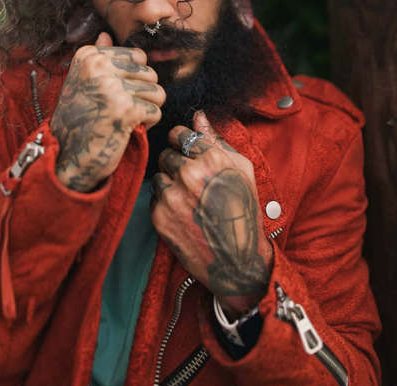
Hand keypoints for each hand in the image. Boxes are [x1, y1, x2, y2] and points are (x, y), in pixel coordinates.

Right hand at [51, 33, 165, 192]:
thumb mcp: (83, 83)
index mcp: (89, 56)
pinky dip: (147, 125)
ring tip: (127, 120)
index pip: (138, 56)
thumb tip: (106, 36)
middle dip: (144, 96)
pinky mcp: (126, 109)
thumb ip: (99, 59)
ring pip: (157, 93)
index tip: (118, 95)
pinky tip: (129, 130)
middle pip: (151, 74)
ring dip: (147, 110)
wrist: (69, 156)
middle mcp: (99, 67)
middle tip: (123, 112)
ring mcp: (112, 88)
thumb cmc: (80, 121)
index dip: (136, 78)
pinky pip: (156, 112)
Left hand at [151, 112, 273, 318]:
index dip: (182, 143)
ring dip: (169, 183)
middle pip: (165, 154)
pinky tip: (182, 213)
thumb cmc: (244, 211)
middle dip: (175, 163)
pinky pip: (153, 197)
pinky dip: (164, 203)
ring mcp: (171, 196)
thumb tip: (197, 116)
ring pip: (157, 175)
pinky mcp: (159, 216)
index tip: (186, 152)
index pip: (179, 134)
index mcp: (211, 159)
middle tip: (191, 182)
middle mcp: (189, 175)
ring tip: (188, 199)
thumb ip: (217, 140)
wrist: (236, 259)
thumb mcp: (242, 170)